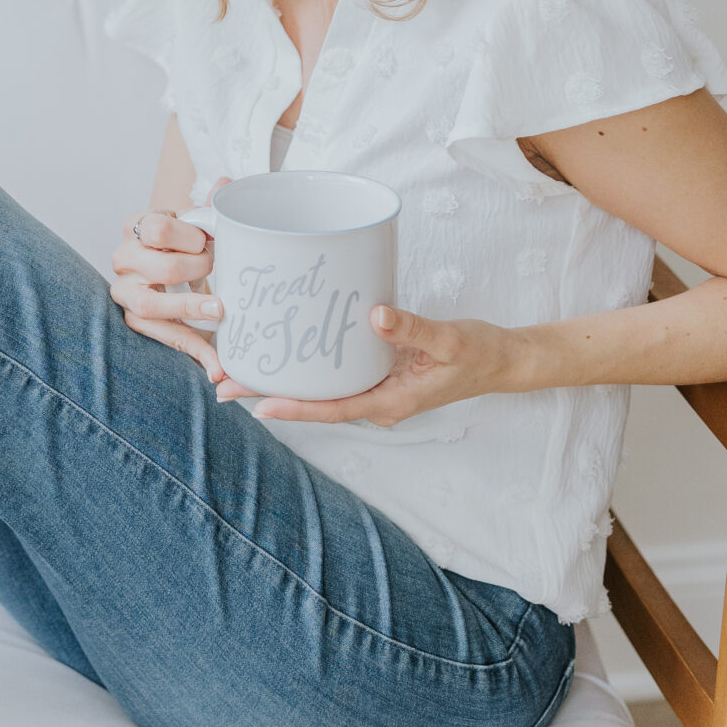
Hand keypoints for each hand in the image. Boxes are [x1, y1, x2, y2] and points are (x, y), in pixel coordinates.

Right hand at [110, 178, 229, 382]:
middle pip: (161, 267)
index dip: (188, 238)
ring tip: (220, 310)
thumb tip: (225, 182)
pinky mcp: (135, 321)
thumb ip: (208, 209)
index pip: (156, 229)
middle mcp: (123, 259)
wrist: (168, 270)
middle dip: (197, 270)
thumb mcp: (193, 226)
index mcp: (136, 227)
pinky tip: (217, 367)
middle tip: (216, 268)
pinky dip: (196, 351)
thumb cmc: (181, 245)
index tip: (210, 242)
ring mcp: (125, 292)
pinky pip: (164, 337)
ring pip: (151, 305)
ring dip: (191, 307)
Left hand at [217, 307, 520, 426]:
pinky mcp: (378, 370)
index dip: (293, 408)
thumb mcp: (450, 338)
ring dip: (283, 378)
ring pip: (321, 388)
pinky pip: (335, 372)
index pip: (331, 410)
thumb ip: (413, 328)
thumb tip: (373, 316)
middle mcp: (376, 400)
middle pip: (314, 402)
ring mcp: (376, 387)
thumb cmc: (480, 353)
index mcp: (389, 402)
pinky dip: (308, 363)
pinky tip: (285, 347)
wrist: (505, 359)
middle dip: (270, 392)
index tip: (255, 404)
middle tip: (222, 381)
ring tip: (239, 364)